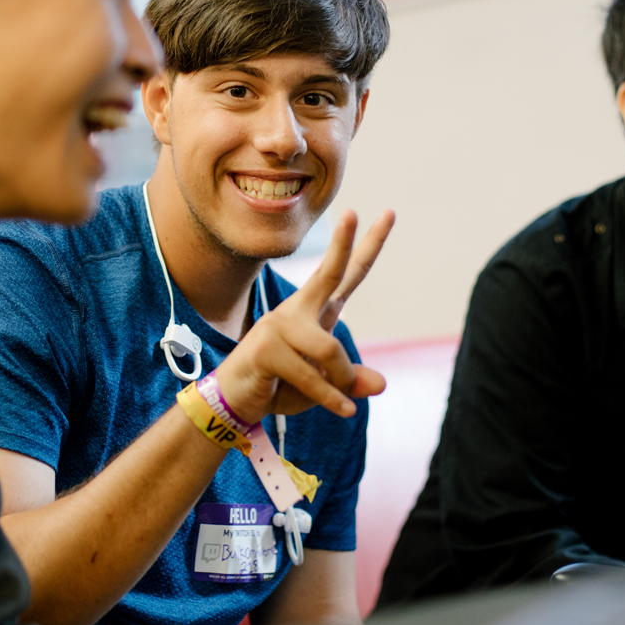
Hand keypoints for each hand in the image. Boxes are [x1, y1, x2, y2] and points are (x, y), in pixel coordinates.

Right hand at [216, 209, 394, 425]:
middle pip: (329, 272)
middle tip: (354, 212)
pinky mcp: (266, 349)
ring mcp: (280, 326)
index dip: (368, 244)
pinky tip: (345, 411)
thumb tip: (379, 384)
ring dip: (340, 381)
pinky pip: (311, 376)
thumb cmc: (280, 385)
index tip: (388, 213)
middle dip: (344, 243)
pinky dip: (330, 399)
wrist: (235, 400)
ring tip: (343, 402)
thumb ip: (350, 381)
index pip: (347, 273)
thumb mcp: (325, 387)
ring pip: (329, 349)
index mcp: (316, 311)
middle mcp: (299, 311)